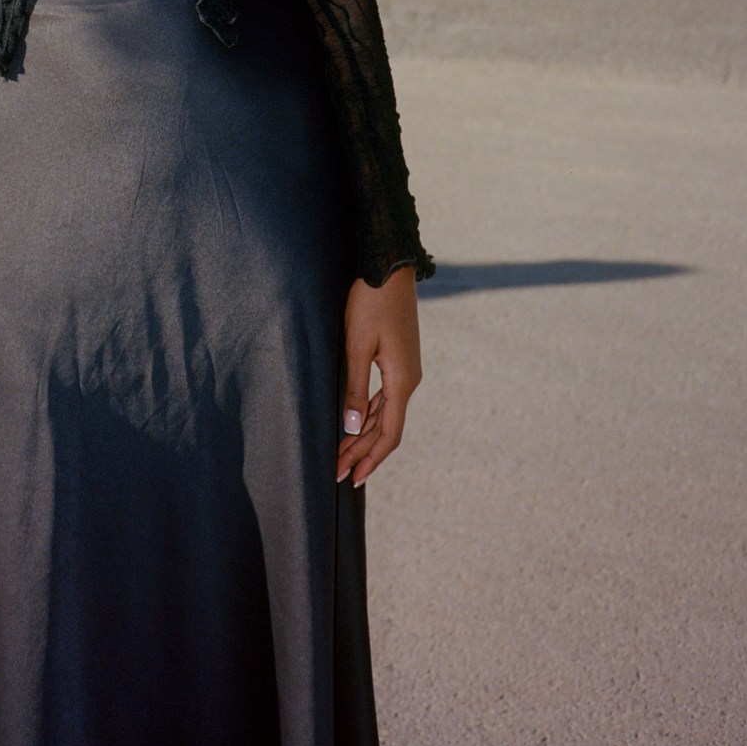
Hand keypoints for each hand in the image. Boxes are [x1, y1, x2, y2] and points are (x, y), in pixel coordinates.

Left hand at [337, 266, 421, 487]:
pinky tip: (354, 422)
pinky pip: (385, 397)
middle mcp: (409, 380)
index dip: (370, 458)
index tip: (352, 477)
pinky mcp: (399, 360)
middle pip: (386, 427)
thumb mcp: (357, 345)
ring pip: (385, 413)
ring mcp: (406, 370)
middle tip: (338, 472)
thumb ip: (354, 387)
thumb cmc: (370, 302)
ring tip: (343, 454)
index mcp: (402, 381)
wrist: (389, 268)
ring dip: (364, 434)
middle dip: (362, 451)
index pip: (388, 434)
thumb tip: (350, 427)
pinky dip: (369, 413)